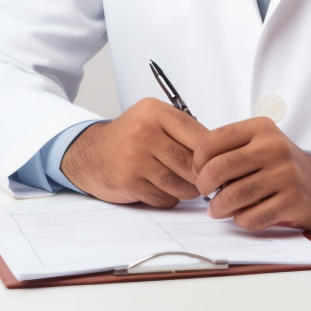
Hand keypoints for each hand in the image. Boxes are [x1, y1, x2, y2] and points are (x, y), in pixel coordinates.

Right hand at [61, 98, 205, 207]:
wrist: (91, 154)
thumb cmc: (129, 137)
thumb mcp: (153, 119)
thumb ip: (183, 130)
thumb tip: (220, 152)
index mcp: (155, 112)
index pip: (198, 135)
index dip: (213, 154)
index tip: (218, 162)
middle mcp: (144, 132)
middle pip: (191, 163)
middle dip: (203, 176)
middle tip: (208, 180)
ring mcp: (135, 159)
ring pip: (181, 184)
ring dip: (188, 190)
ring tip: (186, 184)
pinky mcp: (129, 182)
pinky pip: (164, 198)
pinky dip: (169, 198)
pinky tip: (161, 188)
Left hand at [191, 117, 310, 230]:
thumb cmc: (281, 164)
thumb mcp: (260, 141)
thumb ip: (230, 148)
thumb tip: (196, 168)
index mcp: (261, 128)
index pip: (212, 141)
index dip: (198, 161)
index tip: (200, 172)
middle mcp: (274, 147)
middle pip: (219, 168)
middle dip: (204, 185)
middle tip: (205, 192)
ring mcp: (285, 174)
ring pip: (233, 196)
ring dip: (219, 207)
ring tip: (217, 209)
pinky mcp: (293, 201)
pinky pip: (252, 217)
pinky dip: (240, 220)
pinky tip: (242, 215)